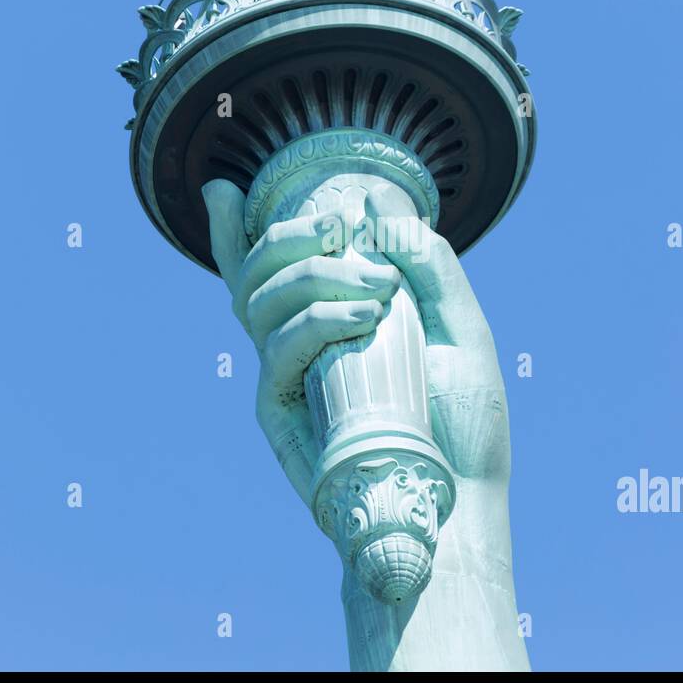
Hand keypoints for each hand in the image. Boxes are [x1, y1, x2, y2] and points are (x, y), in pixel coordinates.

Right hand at [201, 179, 511, 503]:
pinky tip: (364, 316)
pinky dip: (316, 319)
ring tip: (377, 286)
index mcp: (328, 320)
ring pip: (258, 303)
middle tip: (340, 223)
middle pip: (252, 274)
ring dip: (314, 274)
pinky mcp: (282, 413)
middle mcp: (297, 346)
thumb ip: (426, 263)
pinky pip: (279, 350)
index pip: (267, 271)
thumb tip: (379, 206)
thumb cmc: (461, 416)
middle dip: (288, 233)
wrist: (461, 494)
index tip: (220, 188)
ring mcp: (286, 377)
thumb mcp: (460, 325)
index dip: (230, 232)